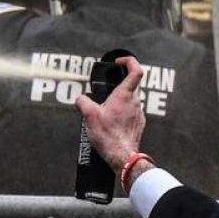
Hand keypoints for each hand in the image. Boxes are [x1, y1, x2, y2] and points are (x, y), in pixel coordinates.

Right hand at [75, 54, 146, 174]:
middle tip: (107, 90)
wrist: (122, 155)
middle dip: (120, 83)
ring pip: (131, 99)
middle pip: (132, 84)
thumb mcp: (89, 116)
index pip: (136, 70)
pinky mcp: (139, 123)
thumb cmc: (108, 136)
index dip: (129, 62)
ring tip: (106, 110)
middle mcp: (135, 101)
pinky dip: (123, 112)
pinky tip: (113, 122)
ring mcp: (138, 113)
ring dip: (120, 100)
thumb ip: (83, 103)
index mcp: (124, 95)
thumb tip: (79, 99)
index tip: (119, 62)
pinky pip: (132, 112)